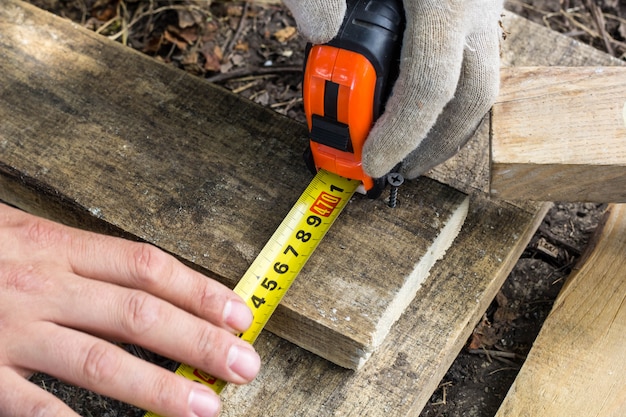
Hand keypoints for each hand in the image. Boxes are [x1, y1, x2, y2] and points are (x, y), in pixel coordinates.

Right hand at [0, 203, 258, 416]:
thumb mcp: (19, 232)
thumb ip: (76, 257)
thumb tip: (148, 282)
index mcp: (54, 245)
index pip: (146, 267)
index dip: (199, 291)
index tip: (238, 315)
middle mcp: (40, 285)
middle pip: (137, 314)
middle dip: (197, 341)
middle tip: (244, 365)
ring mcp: (8, 330)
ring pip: (98, 361)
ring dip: (157, 387)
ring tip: (204, 408)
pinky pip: (34, 407)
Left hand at [284, 0, 502, 178]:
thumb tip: (318, 33)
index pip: (430, 89)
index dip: (401, 136)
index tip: (372, 164)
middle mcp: (474, 6)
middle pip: (471, 99)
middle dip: (435, 144)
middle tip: (399, 171)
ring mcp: (480, 6)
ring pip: (479, 82)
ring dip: (445, 124)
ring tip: (408, 147)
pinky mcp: (471, 5)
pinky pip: (469, 61)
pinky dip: (445, 93)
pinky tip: (416, 101)